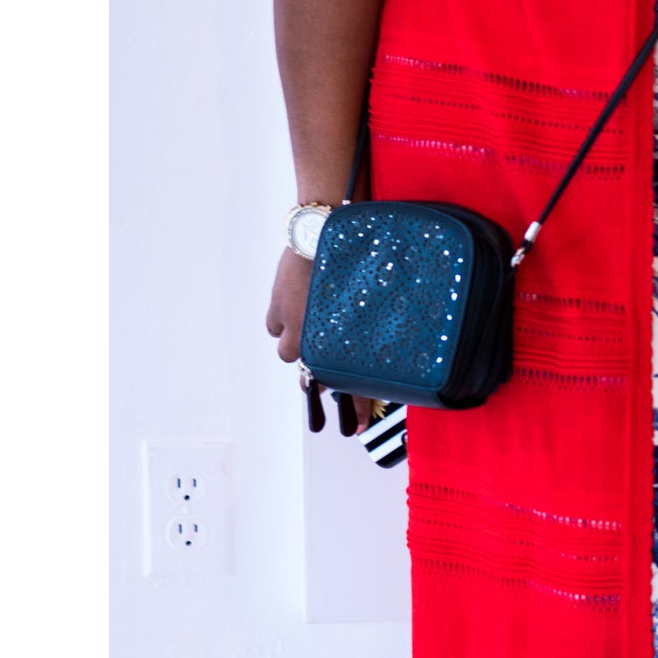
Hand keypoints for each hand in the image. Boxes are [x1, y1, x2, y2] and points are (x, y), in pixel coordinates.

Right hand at [267, 249, 382, 429]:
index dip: (356, 407)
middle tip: (325, 381)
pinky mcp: (278, 308)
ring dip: (297, 343)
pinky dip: (282, 322)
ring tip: (308, 329)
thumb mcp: (367, 296)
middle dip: (321, 378)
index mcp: (338, 337)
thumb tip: (383, 340)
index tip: (358, 426)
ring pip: (288, 351)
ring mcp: (293, 323)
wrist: (322, 230)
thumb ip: (368, 324)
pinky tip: (291, 313)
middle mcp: (313, 336)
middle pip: (313, 374)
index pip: (349, 383)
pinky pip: (274, 326)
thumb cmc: (351, 257)